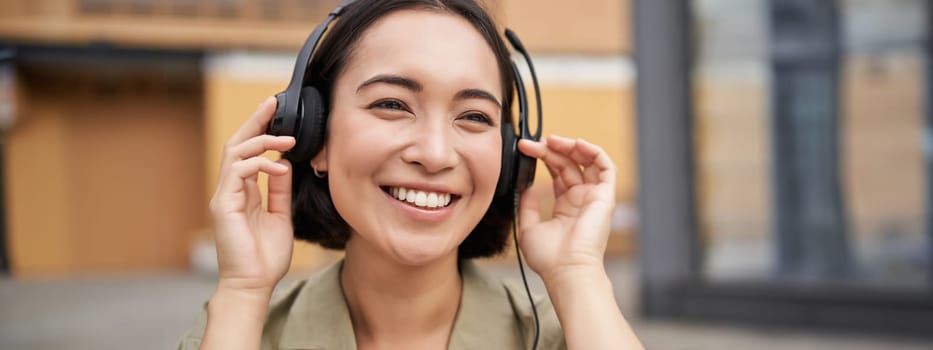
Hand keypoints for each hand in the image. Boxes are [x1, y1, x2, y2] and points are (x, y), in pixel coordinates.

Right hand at [208, 97, 296, 294]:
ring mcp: (225, 196)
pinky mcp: (224, 205)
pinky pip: (238, 173)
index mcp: (243, 192)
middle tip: (272, 103)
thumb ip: (279, 189)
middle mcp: (230, 190)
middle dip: (255, 121)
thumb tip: (284, 164)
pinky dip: (258, 164)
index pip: (248, 152)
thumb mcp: (280, 215)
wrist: (253, 284)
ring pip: (235, 153)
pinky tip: (278, 167)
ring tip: (286, 139)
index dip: (260, 130)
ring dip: (261, 141)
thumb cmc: (265, 256)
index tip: (275, 112)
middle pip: (237, 144)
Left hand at [516, 135, 616, 282]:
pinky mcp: (605, 196)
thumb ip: (528, 206)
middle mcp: (581, 199)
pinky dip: (594, 152)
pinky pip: (606, 167)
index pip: (557, 173)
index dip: (543, 158)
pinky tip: (576, 144)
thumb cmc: (549, 258)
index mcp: (566, 207)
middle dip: (550, 150)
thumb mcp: (528, 228)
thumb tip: (526, 188)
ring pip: (587, 161)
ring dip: (570, 147)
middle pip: (568, 164)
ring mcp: (594, 197)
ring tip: (551, 140)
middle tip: (532, 143)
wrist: (566, 270)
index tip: (525, 149)